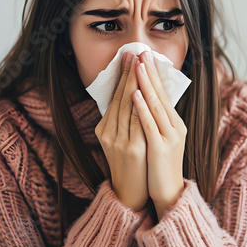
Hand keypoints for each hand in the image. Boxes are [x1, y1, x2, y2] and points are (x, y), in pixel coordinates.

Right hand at [95, 51, 148, 211]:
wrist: (130, 194)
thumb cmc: (130, 164)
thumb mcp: (120, 141)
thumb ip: (123, 121)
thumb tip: (133, 96)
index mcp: (104, 130)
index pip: (114, 97)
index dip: (122, 76)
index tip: (129, 57)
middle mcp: (108, 133)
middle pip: (120, 98)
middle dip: (128, 74)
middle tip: (134, 52)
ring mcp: (119, 141)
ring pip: (127, 106)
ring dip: (135, 83)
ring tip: (140, 64)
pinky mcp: (132, 149)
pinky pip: (136, 122)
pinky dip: (139, 106)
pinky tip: (141, 91)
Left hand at [133, 51, 186, 213]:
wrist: (168, 192)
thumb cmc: (160, 165)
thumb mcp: (161, 139)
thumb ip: (156, 121)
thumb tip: (144, 101)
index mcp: (175, 123)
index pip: (163, 94)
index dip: (153, 75)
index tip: (144, 57)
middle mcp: (175, 127)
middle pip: (161, 95)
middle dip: (150, 73)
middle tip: (142, 52)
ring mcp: (169, 137)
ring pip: (156, 106)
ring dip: (145, 84)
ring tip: (137, 65)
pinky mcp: (161, 149)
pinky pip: (149, 125)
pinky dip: (142, 109)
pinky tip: (135, 95)